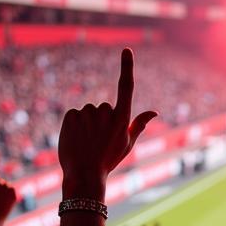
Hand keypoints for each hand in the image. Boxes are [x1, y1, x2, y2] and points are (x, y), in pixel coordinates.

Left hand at [58, 48, 155, 197]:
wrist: (84, 175)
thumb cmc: (108, 161)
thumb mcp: (127, 144)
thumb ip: (139, 124)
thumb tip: (154, 111)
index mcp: (122, 118)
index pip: (126, 87)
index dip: (127, 67)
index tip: (126, 50)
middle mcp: (106, 112)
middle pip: (104, 108)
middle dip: (101, 121)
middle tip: (99, 142)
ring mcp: (88, 113)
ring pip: (88, 113)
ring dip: (87, 124)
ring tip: (87, 143)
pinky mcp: (71, 115)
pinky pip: (74, 115)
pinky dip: (74, 125)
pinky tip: (76, 139)